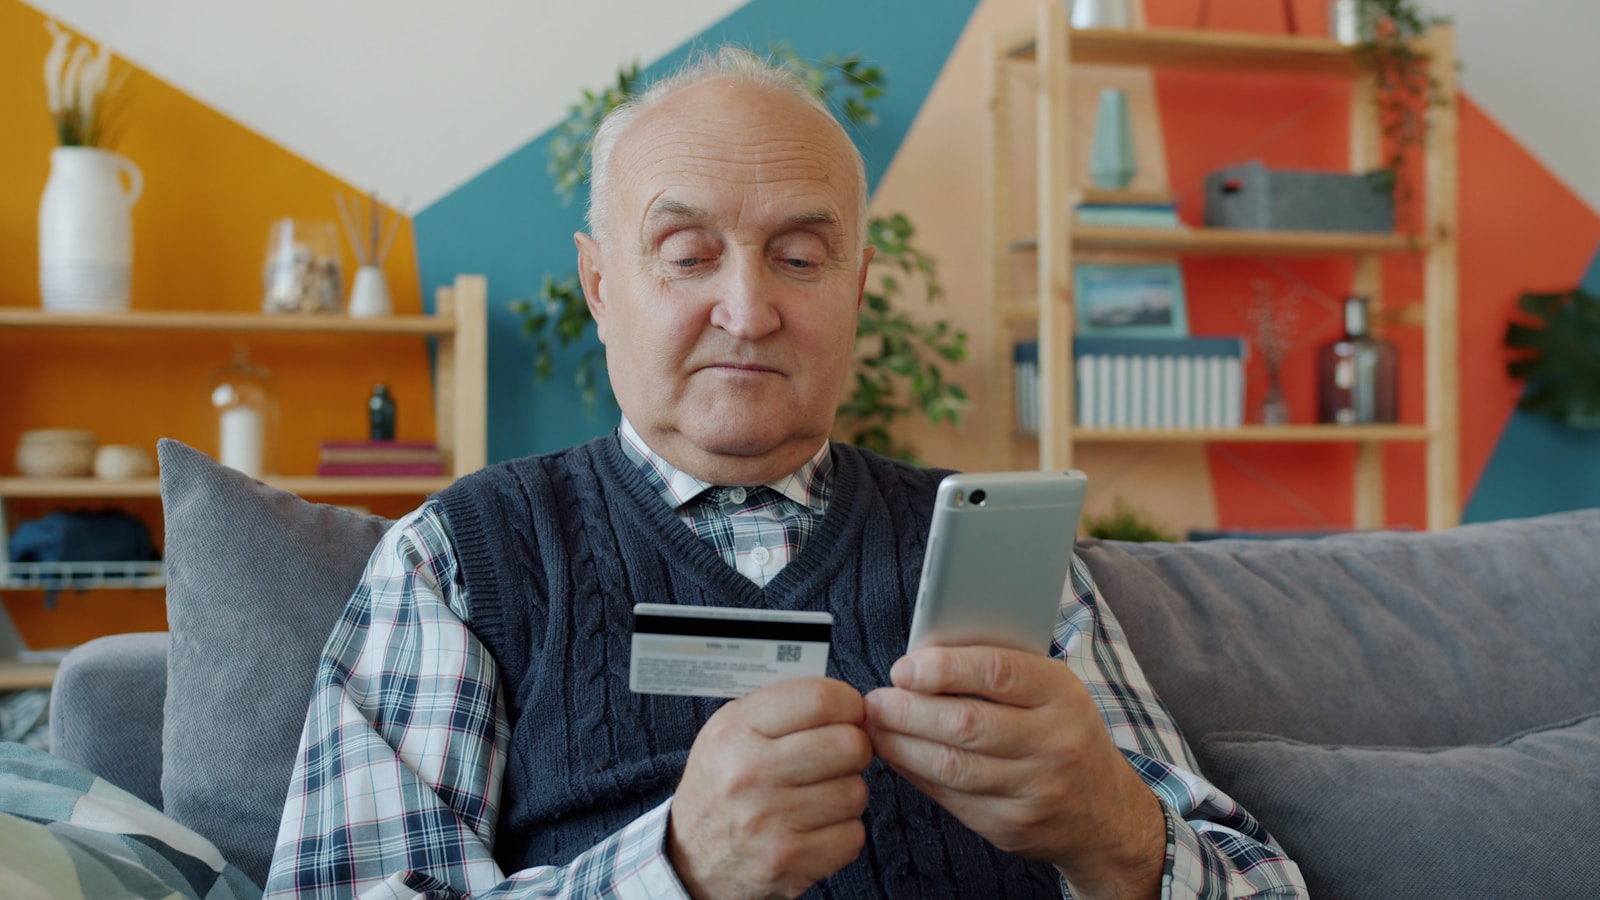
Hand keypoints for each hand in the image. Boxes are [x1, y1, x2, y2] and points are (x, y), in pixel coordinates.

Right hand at [668, 677, 872, 898]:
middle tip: (837, 758)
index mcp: (735, 730)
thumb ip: (783, 707)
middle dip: (854, 750)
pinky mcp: (788, 861)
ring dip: (846, 794)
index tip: (849, 715)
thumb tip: (847, 701)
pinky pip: (852, 836)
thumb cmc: (721, 785)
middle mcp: (749, 773)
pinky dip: (842, 833)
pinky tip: (816, 829)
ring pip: (855, 792)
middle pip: (849, 745)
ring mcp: (768, 821)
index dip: (848, 704)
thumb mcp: (731, 731)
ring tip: (817, 797)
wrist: (690, 856)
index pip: (820, 699)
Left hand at [863, 647, 1164, 899]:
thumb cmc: (1064, 733)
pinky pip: (952, 798)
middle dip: (909, 710)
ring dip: (902, 745)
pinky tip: (898, 756)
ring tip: (877, 727)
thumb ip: (997, 672)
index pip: (997, 672)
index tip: (904, 668)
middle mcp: (1055, 742)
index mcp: (1062, 694)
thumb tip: (923, 658)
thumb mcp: (1051, 691)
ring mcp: (1036, 789)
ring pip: (952, 767)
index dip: (943, 668)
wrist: (1105, 813)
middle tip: (875, 701)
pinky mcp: (1013, 825)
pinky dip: (915, 774)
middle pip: (966, 724)